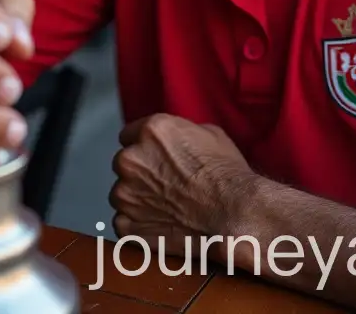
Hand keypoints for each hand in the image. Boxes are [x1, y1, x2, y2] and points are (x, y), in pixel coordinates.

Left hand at [110, 114, 255, 255]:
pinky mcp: (127, 225)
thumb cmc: (225, 174)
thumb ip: (179, 132)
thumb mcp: (209, 133)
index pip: (129, 135)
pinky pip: (123, 223)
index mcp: (150, 131)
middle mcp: (131, 158)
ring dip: (138, 199)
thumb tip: (174, 139)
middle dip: (141, 173)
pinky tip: (161, 225)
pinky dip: (138, 225)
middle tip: (165, 185)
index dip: (146, 148)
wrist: (232, 213)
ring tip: (166, 207)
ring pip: (123, 193)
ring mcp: (126, 194)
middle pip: (125, 163)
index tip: (156, 160)